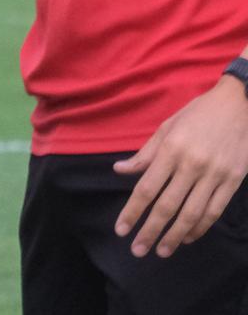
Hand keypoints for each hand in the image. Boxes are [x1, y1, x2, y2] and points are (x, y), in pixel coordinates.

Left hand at [114, 79, 247, 257]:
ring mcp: (215, 175)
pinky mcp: (233, 181)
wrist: (239, 106)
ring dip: (175, 236)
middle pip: (167, 206)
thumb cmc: (197, 114)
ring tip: (162, 250)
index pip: (146, 188)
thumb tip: (120, 171)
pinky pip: (214, 211)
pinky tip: (188, 237)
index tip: (121, 229)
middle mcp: (191, 165)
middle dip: (150, 231)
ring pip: (192, 214)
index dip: (132, 212)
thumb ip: (145, 154)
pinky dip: (200, 227)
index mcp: (170, 150)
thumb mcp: (166, 127)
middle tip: (138, 250)